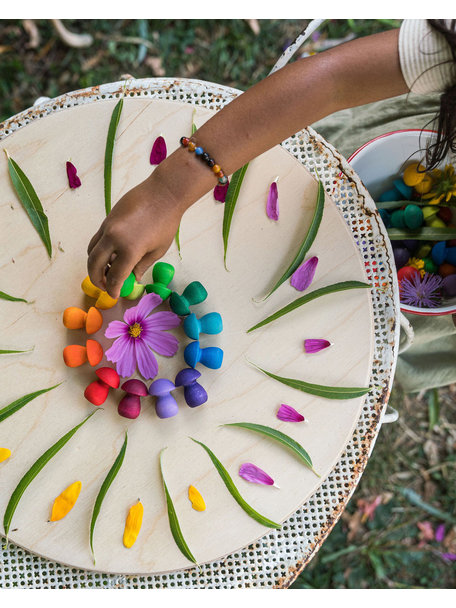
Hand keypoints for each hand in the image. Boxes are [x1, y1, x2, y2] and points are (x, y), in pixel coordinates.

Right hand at [87, 175, 181, 298]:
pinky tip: (109, 256)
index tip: (114, 296)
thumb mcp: (157, 250)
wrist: (163, 194)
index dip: (112, 289)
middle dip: (96, 279)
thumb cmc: (166, 223)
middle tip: (103, 287)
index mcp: (130, 250)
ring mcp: (108, 227)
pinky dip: (98, 250)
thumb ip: (141, 266)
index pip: (114, 276)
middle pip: (94, 264)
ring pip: (91, 251)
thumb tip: (131, 279)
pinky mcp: (107, 219)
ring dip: (94, 264)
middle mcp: (114, 239)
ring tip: (104, 272)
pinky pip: (97, 239)